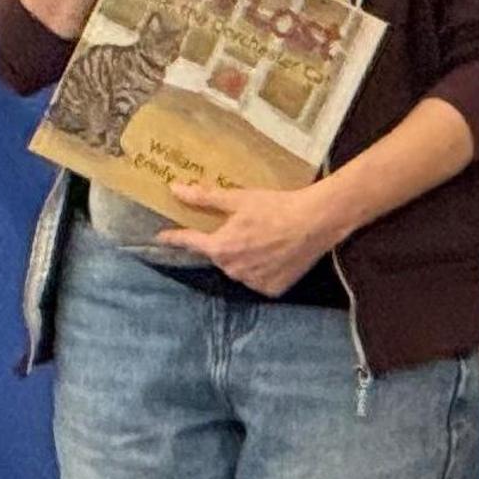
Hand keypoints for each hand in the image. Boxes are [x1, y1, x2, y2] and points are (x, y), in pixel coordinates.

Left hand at [159, 180, 351, 296]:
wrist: (316, 222)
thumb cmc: (276, 207)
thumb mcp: (239, 199)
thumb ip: (204, 198)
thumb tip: (175, 189)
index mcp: (220, 248)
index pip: (190, 242)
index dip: (175, 237)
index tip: (162, 236)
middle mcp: (232, 269)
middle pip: (219, 255)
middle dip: (225, 243)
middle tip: (242, 229)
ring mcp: (253, 282)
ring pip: (239, 269)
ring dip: (243, 258)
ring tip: (263, 242)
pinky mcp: (272, 289)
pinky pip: (258, 280)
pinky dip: (262, 270)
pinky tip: (274, 255)